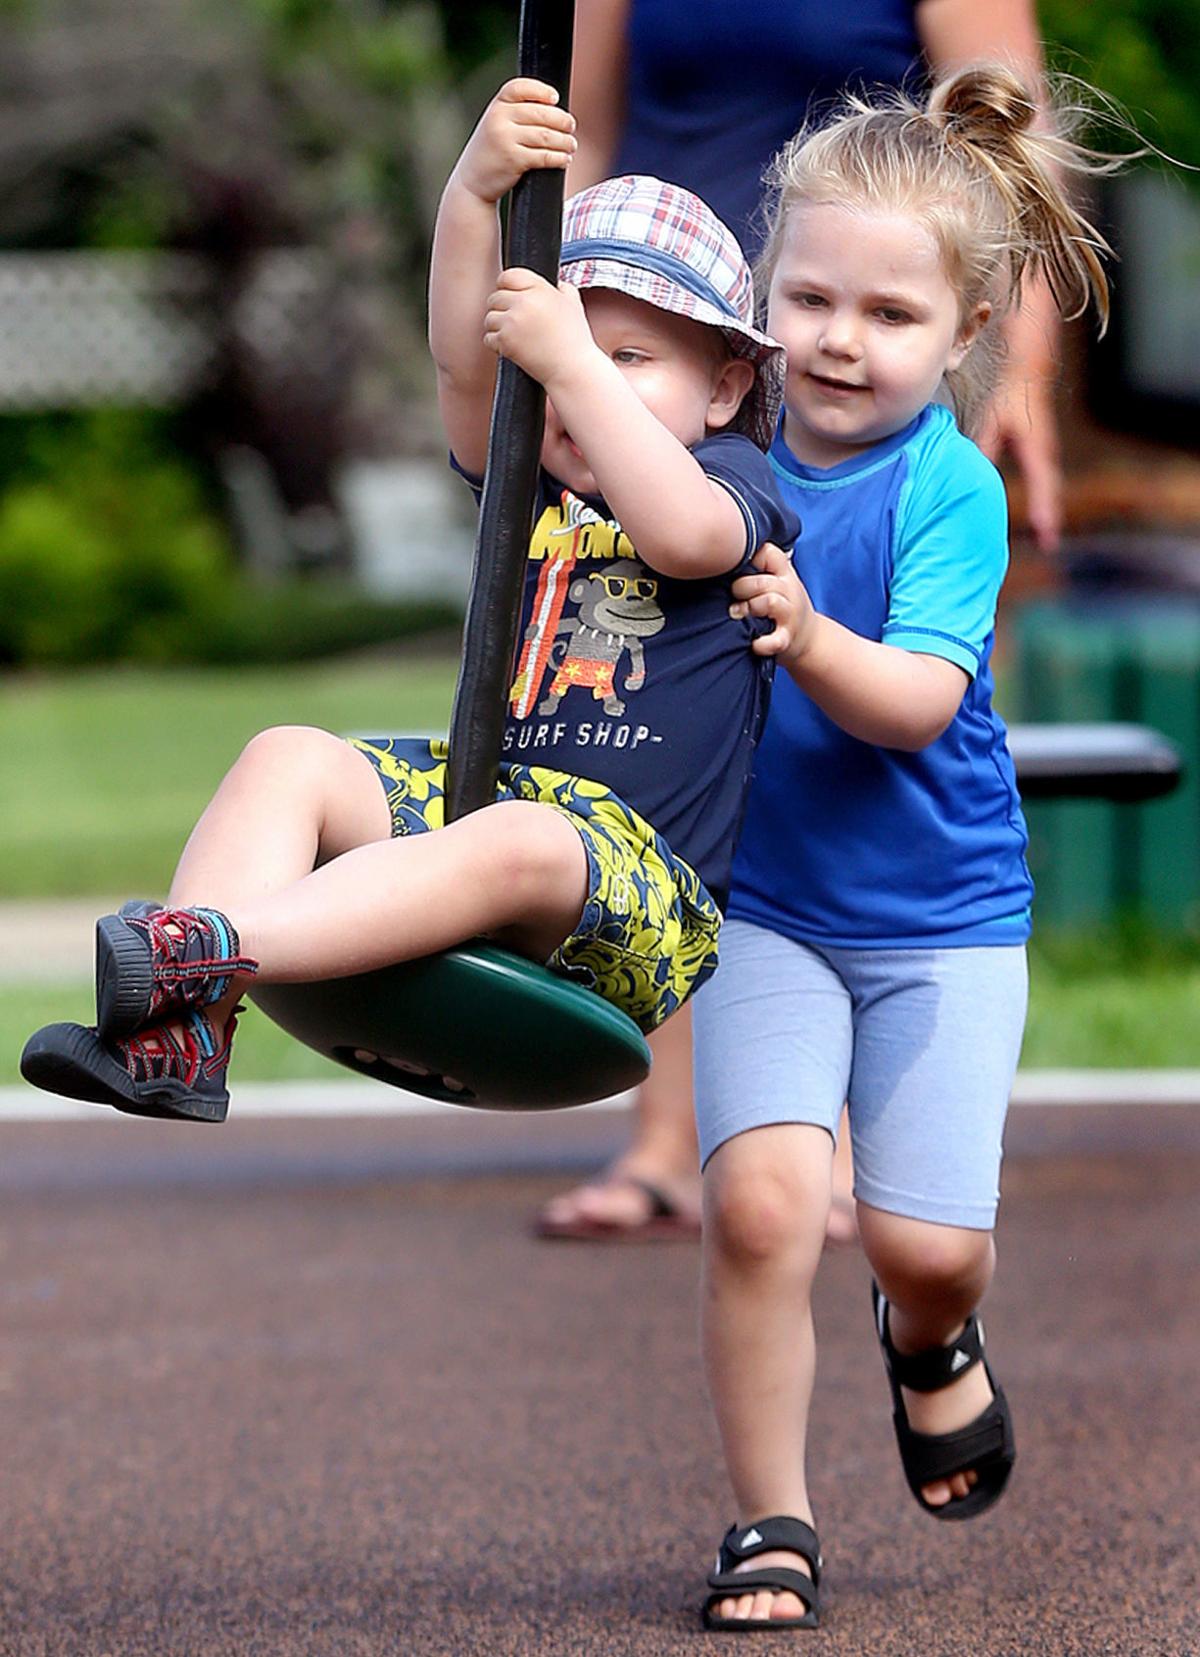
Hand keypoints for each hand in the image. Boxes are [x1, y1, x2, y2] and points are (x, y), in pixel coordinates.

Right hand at [454, 78, 576, 205]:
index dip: (541, 90)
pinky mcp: (513, 160)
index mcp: (496, 106)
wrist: (471, 183)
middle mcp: (499, 119)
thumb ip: (516, 114)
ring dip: (564, 141)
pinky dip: (559, 158)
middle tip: (571, 126)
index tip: (555, 98)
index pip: (521, 88)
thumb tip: (555, 111)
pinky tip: (565, 159)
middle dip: (561, 120)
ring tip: (571, 145)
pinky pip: (544, 156)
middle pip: (540, 113)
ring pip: (546, 135)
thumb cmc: (490, 152)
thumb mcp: (495, 125)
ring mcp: (505, 139)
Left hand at [483, 270, 595, 385]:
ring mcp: (513, 321)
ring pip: (489, 318)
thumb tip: (555, 284)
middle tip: (514, 323)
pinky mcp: (505, 341)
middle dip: (502, 310)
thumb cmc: (575, 340)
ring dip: (498, 327)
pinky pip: (488, 337)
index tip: (510, 297)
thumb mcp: (574, 304)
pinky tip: (512, 348)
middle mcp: (524, 302)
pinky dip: (497, 344)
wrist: (572, 369)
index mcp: (540, 289)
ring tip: (515, 336)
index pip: (508, 276)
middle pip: (495, 297)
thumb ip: (562, 288)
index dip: (506, 286)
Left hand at [730, 543, 816, 668]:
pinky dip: (762, 643)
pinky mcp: (786, 639)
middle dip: (741, 587)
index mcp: (784, 574)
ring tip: (736, 614)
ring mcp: (789, 615)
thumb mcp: (778, 582)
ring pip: (769, 602)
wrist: (810, 638)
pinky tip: (753, 643)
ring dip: (748, 608)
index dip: (749, 557)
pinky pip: (775, 640)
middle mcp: (789, 591)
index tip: (737, 568)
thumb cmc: (783, 606)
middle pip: (763, 581)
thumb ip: (757, 570)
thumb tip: (721, 557)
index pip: (768, 553)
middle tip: (733, 596)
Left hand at [977, 370, 1062, 553]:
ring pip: (1051, 492)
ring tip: (1048, 543)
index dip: (1042, 503)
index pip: (1040, 480)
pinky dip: (1046, 506)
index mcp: (1035, 447)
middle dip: (1050, 519)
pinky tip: (1043, 525)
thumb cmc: (1007, 400)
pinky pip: (1047, 488)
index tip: (1043, 525)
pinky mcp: (1045, 460)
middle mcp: (1046, 455)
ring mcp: (1048, 458)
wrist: (1029, 378)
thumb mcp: (992, 422)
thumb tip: (975, 473)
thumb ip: (985, 447)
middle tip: (1049, 546)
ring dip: (1050, 516)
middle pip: (1051, 492)